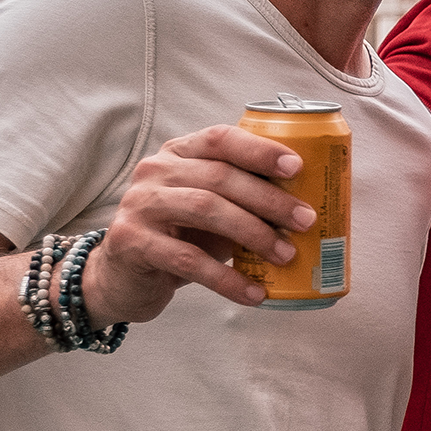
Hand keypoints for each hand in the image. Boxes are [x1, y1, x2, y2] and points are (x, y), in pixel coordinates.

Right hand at [83, 125, 316, 323]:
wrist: (123, 277)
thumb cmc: (180, 237)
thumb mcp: (211, 210)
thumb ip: (243, 199)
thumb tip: (306, 207)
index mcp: (179, 153)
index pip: (220, 138)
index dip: (260, 150)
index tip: (297, 168)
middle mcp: (155, 171)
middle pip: (220, 176)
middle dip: (269, 199)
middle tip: (305, 221)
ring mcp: (140, 204)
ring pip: (206, 209)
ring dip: (254, 234)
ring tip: (286, 255)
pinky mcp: (131, 242)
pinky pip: (189, 260)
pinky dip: (227, 279)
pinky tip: (254, 293)